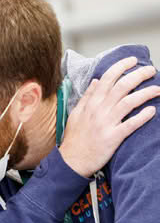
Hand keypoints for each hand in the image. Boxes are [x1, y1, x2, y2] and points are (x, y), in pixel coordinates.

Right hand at [59, 56, 159, 176]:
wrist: (71, 161)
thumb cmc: (74, 139)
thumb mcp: (76, 114)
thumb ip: (87, 96)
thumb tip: (97, 81)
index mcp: (91, 103)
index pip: (107, 78)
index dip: (121, 66)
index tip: (132, 60)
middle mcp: (99, 111)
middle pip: (122, 86)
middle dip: (139, 75)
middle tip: (150, 71)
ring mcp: (106, 124)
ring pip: (129, 102)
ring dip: (145, 93)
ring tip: (157, 89)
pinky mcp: (113, 138)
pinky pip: (130, 124)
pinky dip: (142, 117)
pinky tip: (152, 110)